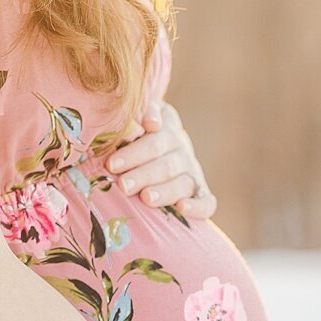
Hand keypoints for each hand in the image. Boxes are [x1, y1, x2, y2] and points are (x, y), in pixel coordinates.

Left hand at [106, 98, 216, 218]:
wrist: (163, 146)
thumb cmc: (140, 132)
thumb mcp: (142, 113)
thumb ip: (146, 111)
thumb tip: (152, 123)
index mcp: (169, 131)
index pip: (155, 142)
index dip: (135, 154)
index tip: (113, 165)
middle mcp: (183, 153)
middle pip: (167, 166)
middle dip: (144, 176)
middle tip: (124, 186)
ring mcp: (193, 174)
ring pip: (184, 184)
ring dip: (165, 192)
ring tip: (146, 198)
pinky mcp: (201, 194)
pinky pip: (207, 203)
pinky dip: (197, 207)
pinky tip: (182, 208)